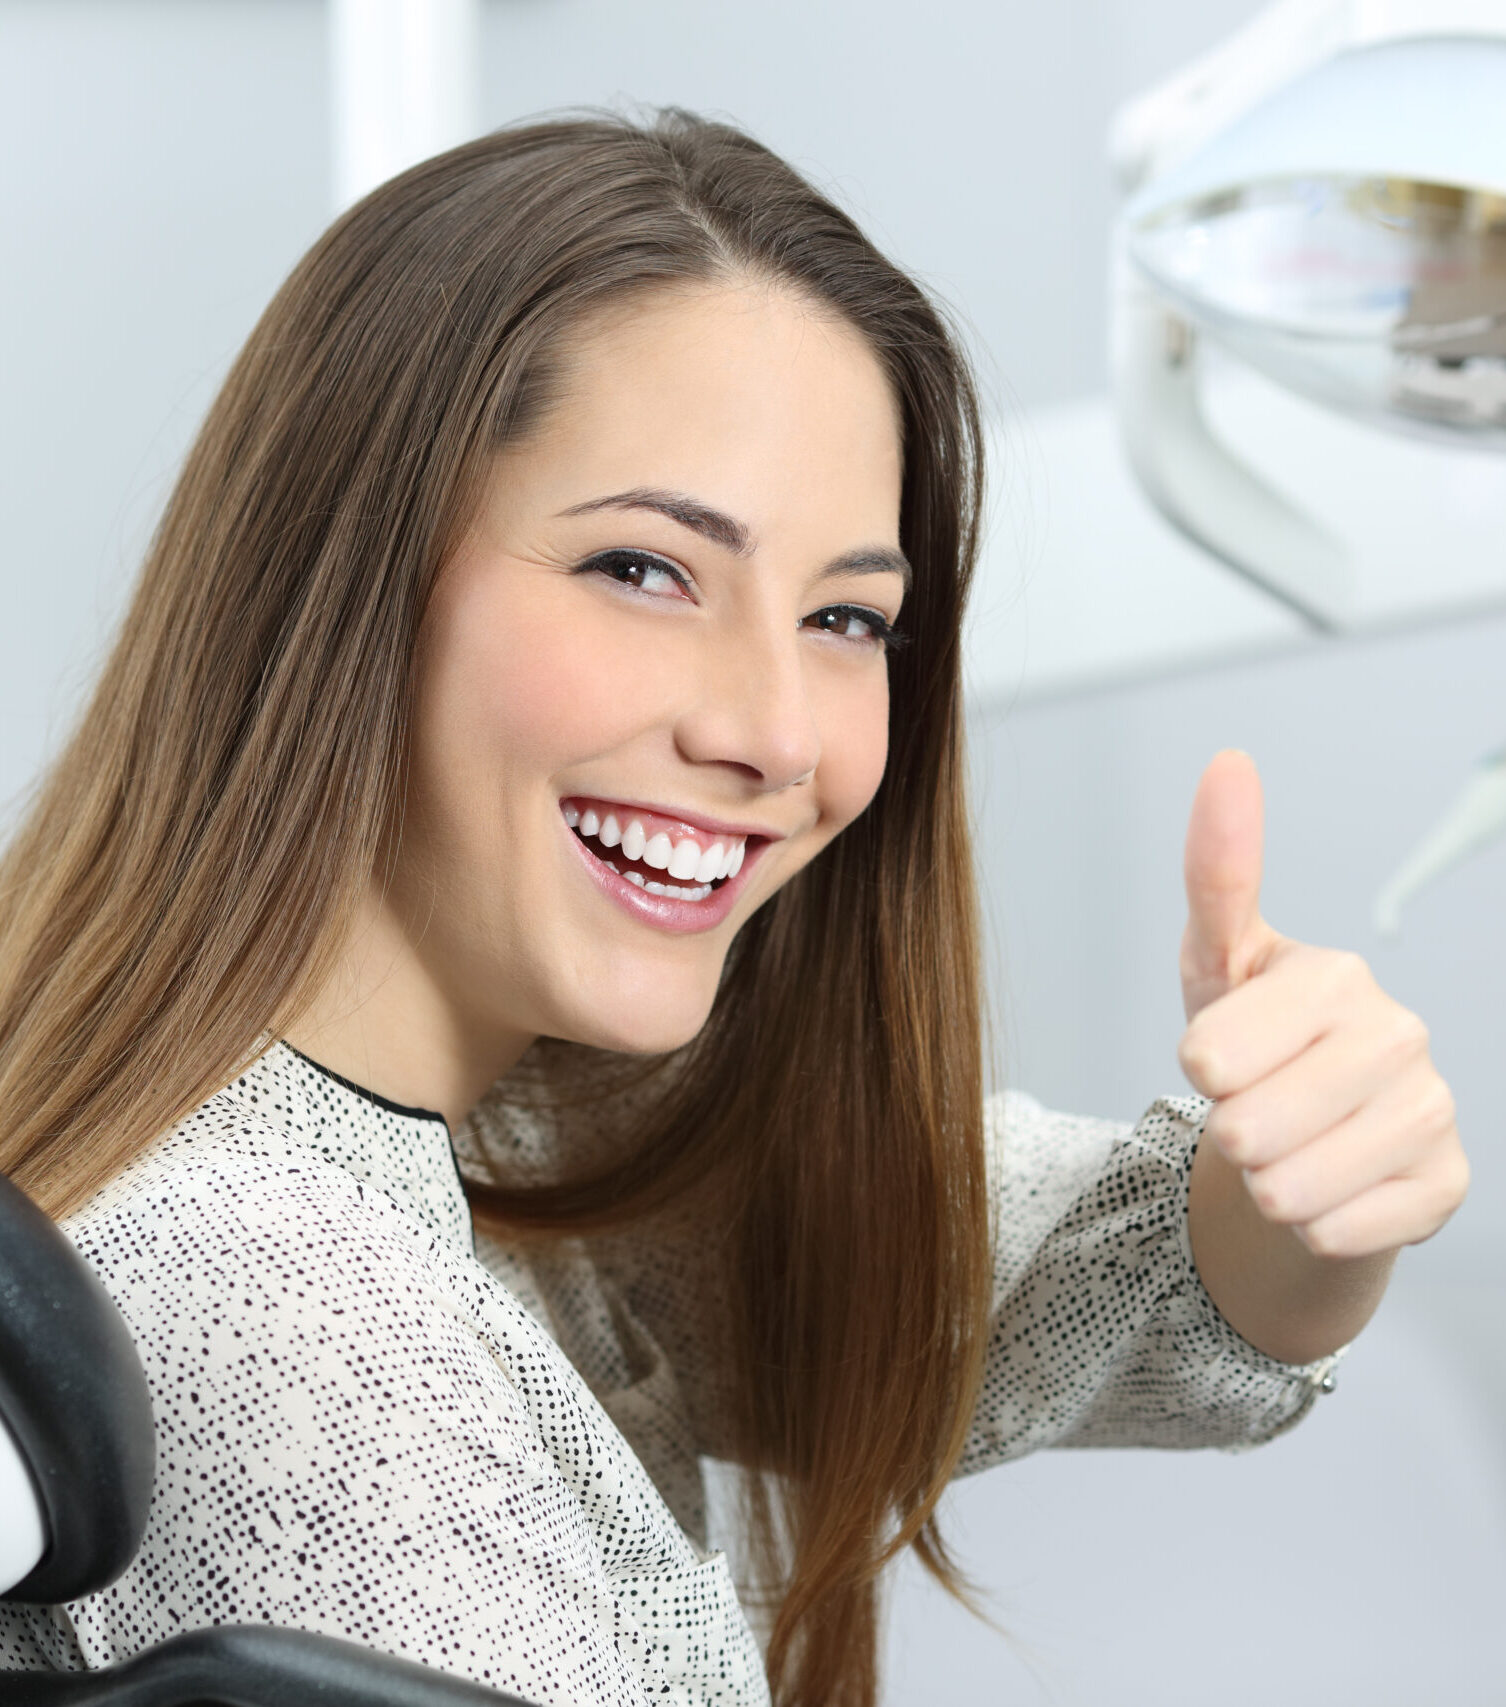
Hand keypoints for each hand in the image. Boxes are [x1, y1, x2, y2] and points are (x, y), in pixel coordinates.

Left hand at [1177, 749, 1469, 1259]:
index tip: (1220, 1058)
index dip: (1200, 1071)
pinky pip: (1334, 1232)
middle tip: (1253, 1112)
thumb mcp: (1214, 965)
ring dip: (1266, 1184)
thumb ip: (1217, 875)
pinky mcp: (1447, 1183)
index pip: (1210, 1055)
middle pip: (1245, 1128)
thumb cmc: (1254, 1045)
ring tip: (1286, 1149)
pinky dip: (1310, 1224)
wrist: (1307, 1142)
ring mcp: (1431, 1109)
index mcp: (1333, 976)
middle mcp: (1397, 1034)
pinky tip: (1328, 1186)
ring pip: (1288, 1188)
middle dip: (1230, 1134)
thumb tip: (1229, 762)